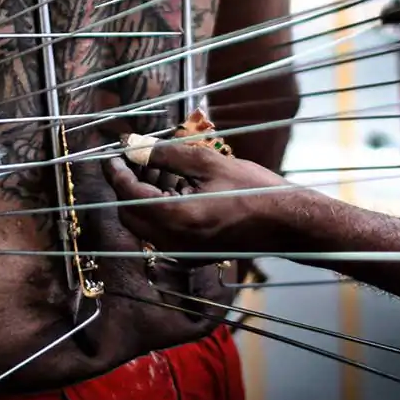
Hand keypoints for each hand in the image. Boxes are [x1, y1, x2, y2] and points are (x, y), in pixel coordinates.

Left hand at [102, 143, 289, 253]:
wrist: (286, 224)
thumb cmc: (252, 189)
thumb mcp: (207, 162)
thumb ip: (164, 154)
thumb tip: (134, 146)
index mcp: (173, 217)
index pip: (127, 194)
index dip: (116, 172)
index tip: (114, 153)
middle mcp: (171, 241)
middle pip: (129, 214)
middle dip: (126, 186)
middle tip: (134, 159)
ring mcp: (181, 251)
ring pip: (144, 223)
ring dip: (141, 196)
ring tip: (155, 166)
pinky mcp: (191, 253)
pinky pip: (161, 231)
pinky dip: (158, 208)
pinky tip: (173, 185)